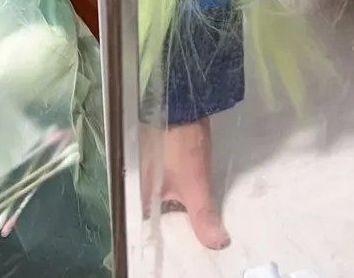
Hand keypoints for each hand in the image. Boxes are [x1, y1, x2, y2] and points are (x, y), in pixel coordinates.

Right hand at [141, 118, 228, 248]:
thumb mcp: (195, 184)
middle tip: (192, 241)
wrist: (184, 102)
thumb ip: (202, 215)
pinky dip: (178, 194)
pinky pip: (166, 185)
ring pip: (161, 200)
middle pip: (154, 216)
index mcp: (137, 196)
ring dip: (176, 210)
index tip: (180, 250)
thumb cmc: (182, 144)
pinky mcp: (157, 159)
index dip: (162, 240)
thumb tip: (217, 243)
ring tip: (195, 225)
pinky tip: (191, 200)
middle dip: (172, 227)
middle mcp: (135, 186)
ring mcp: (145, 171)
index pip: (145, 230)